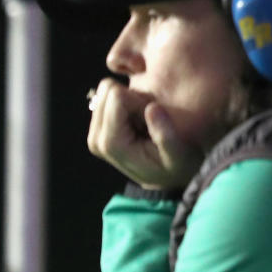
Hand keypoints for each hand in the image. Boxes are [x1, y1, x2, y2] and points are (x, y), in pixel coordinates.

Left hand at [87, 78, 205, 190]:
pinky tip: (137, 125)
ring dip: (129, 103)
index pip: (117, 97)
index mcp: (112, 144)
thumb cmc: (175, 167)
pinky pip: (107, 99)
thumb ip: (165, 134)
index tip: (152, 120)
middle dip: (132, 100)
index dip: (139, 102)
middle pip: (107, 91)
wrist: (165, 180)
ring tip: (143, 125)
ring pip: (105, 92)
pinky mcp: (96, 129)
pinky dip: (125, 106)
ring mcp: (94, 135)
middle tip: (147, 123)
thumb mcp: (178, 155)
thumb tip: (152, 108)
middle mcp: (96, 139)